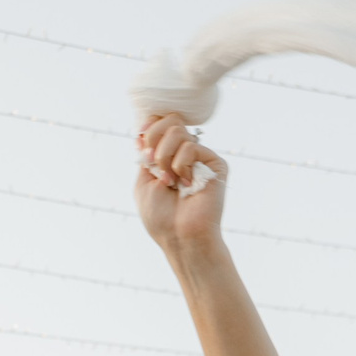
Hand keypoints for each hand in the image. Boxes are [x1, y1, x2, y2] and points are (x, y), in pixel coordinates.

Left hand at [133, 112, 227, 250]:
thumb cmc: (160, 216)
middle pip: (170, 120)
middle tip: (153, 163)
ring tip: (169, 180)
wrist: (180, 234)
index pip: (161, 123)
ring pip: (178, 131)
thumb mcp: (142, 182)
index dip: (149, 126)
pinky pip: (191, 146)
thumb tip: (142, 132)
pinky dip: (180, 165)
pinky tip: (185, 184)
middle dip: (154, 139)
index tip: (140, 140)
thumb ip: (145, 155)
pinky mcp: (215, 163)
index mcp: (168, 156)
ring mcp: (200, 158)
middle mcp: (185, 154)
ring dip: (164, 157)